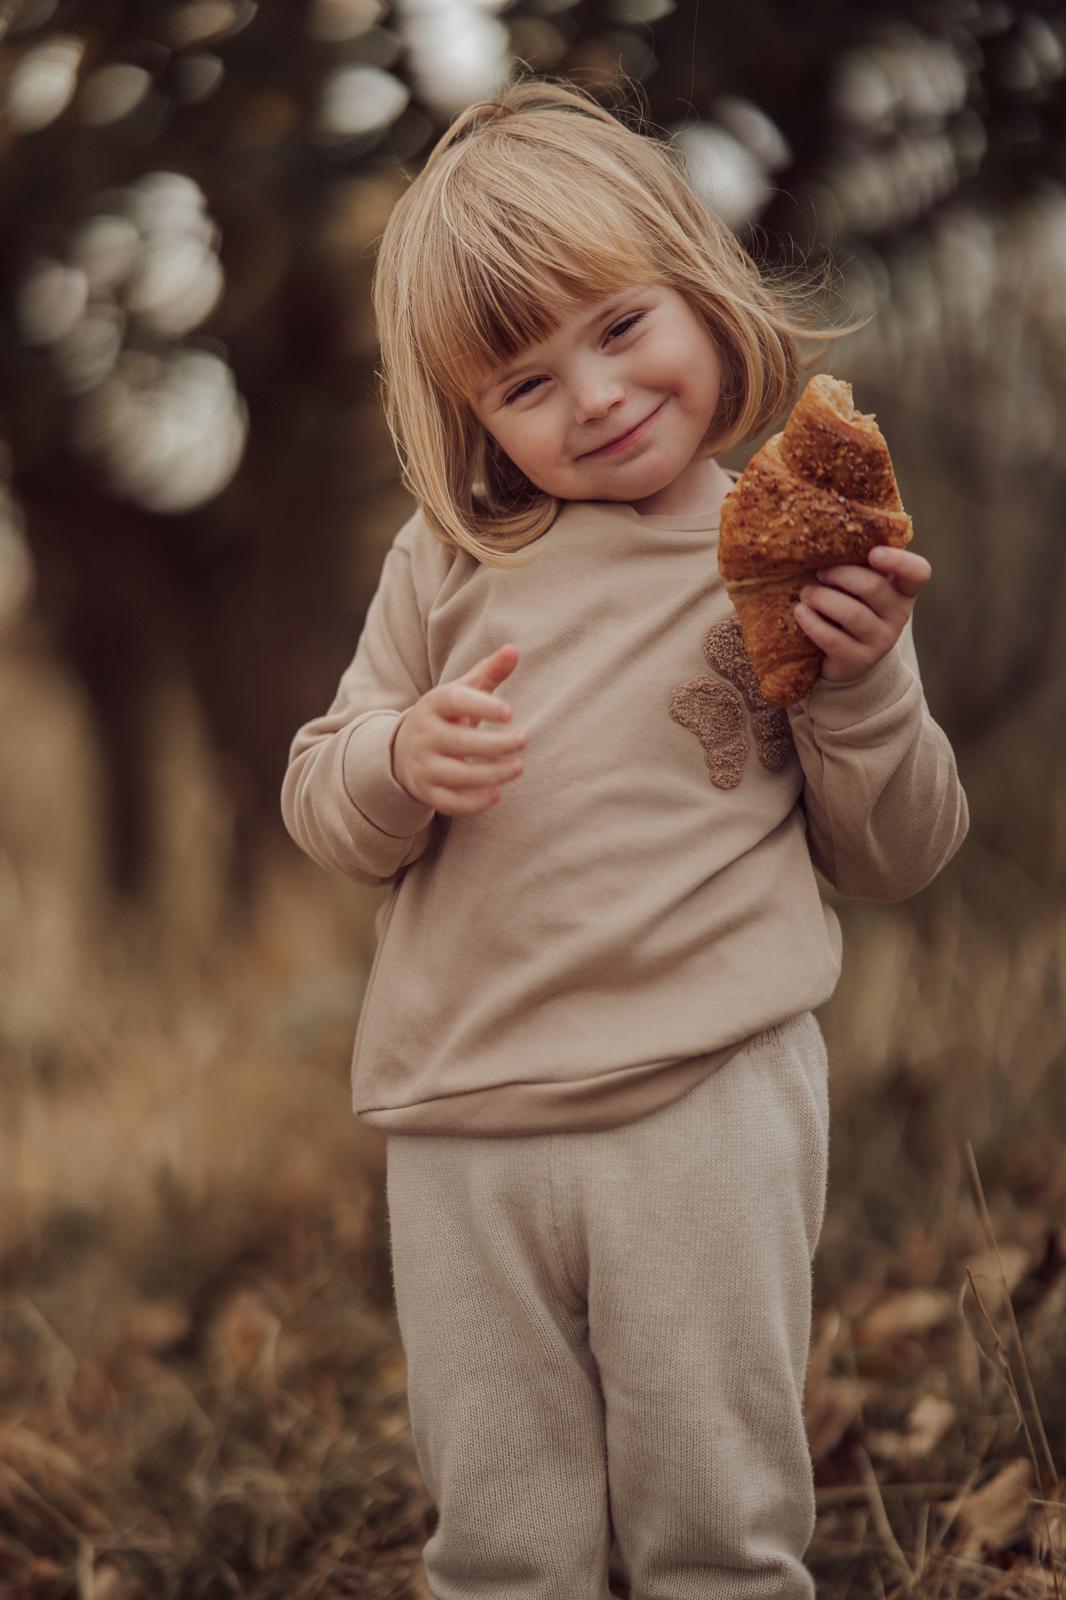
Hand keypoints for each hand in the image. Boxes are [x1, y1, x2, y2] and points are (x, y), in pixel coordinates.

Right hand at [391, 643, 528, 814]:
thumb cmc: (447, 716)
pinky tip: (497, 794)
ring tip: (518, 767)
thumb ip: (488, 672)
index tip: (509, 712)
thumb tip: (514, 650)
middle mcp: (425, 735)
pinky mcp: (427, 792)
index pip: (454, 701)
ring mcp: (424, 765)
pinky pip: (450, 803)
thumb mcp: (462, 691)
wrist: (404, 751)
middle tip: (523, 740)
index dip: (482, 706)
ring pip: (458, 775)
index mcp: (434, 705)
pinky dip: (474, 803)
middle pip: (459, 742)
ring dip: (491, 774)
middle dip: (494, 744)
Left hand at [793, 545, 932, 686]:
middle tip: (819, 573)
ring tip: (806, 593)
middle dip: (840, 575)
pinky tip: (800, 611)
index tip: (873, 553)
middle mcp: (899, 615)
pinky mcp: (859, 661)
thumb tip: (824, 533)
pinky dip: (812, 622)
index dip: (899, 561)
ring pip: (852, 613)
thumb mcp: (859, 585)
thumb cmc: (852, 607)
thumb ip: (856, 563)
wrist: (847, 659)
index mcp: (903, 590)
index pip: (918, 573)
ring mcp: (881, 641)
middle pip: (873, 587)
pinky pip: (833, 639)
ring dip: (822, 598)